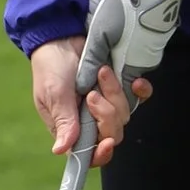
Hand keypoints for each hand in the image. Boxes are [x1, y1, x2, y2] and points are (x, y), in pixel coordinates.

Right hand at [28, 34, 151, 164]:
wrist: (61, 36)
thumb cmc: (50, 67)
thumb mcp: (54, 95)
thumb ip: (63, 121)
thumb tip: (61, 150)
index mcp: (72, 128)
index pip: (90, 154)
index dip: (101, 153)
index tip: (107, 142)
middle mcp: (92, 120)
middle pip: (113, 134)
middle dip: (106, 116)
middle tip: (92, 95)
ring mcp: (108, 103)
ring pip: (125, 114)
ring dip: (114, 94)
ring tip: (100, 73)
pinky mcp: (121, 87)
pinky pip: (139, 97)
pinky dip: (139, 90)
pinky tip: (133, 81)